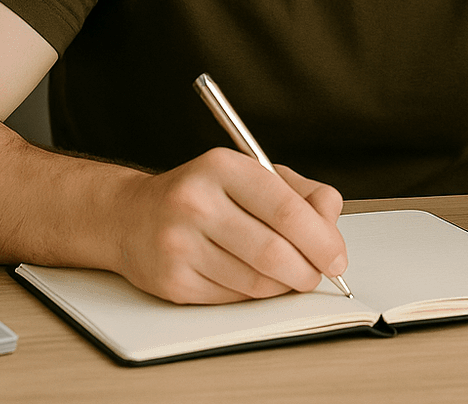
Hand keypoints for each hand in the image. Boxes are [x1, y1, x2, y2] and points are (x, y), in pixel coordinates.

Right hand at [111, 147, 346, 303]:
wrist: (131, 217)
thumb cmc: (202, 194)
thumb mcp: (251, 174)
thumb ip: (301, 193)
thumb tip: (331, 220)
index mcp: (223, 167)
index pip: (287, 211)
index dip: (322, 240)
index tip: (336, 257)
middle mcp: (196, 203)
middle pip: (274, 253)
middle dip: (307, 271)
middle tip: (316, 274)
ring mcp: (180, 244)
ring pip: (256, 283)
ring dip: (282, 286)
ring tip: (284, 275)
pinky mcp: (172, 281)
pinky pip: (233, 299)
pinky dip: (253, 296)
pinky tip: (249, 278)